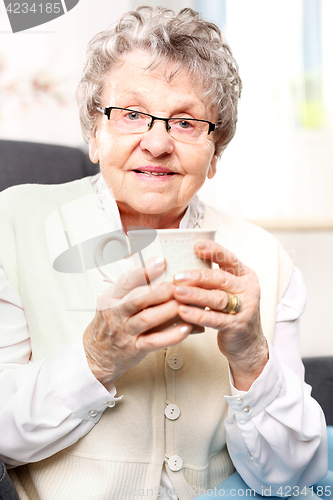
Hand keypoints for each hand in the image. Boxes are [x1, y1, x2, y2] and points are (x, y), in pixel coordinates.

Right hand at [83, 257, 191, 389]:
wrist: (97, 355)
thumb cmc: (110, 325)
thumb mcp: (113, 302)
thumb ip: (131, 288)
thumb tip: (157, 268)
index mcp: (110, 299)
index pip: (125, 281)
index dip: (143, 271)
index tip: (160, 262)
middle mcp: (115, 314)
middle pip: (138, 298)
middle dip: (161, 290)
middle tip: (179, 285)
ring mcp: (124, 332)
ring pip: (147, 319)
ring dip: (168, 310)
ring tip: (185, 303)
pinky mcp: (134, 349)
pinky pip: (154, 342)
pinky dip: (171, 335)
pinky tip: (185, 328)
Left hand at [173, 241, 268, 389]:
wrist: (248, 344)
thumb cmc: (232, 313)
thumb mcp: (228, 291)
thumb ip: (213, 279)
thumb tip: (183, 265)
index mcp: (245, 276)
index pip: (229, 258)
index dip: (213, 250)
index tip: (195, 246)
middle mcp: (247, 289)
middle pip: (221, 279)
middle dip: (197, 277)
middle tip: (177, 277)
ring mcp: (245, 308)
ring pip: (218, 298)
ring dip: (195, 295)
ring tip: (177, 292)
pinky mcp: (238, 326)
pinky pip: (215, 319)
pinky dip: (198, 315)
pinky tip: (183, 312)